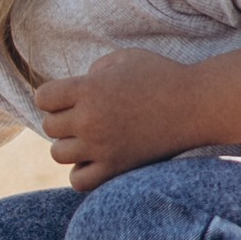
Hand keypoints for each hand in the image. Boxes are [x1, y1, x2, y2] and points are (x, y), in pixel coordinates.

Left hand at [37, 48, 206, 190]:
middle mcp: (90, 120)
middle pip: (49, 127)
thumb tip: (77, 87)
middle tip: (87, 115)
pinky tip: (96, 159)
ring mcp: (102, 148)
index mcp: (89, 89)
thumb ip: (95, 69)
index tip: (71, 96)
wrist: (197, 106)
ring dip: (70, 145)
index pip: (43, 97)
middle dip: (63, 119)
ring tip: (91, 137)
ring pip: (58, 153)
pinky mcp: (117, 169)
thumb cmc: (163, 76)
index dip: (53, 96)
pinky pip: (78, 180)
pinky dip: (80, 172)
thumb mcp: (125, 58)